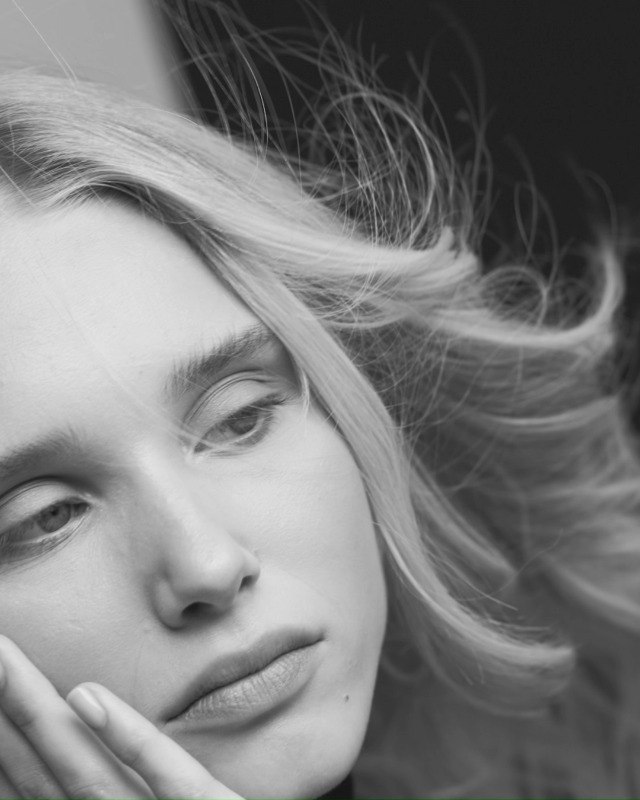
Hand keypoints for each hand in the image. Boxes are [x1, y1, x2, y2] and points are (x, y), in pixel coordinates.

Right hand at [0, 635, 242, 798]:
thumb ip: (133, 785)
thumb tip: (85, 736)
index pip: (44, 788)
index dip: (10, 741)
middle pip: (52, 773)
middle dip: (10, 713)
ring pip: (89, 775)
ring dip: (40, 715)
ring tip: (4, 658)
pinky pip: (171, 779)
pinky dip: (128, 738)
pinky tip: (88, 697)